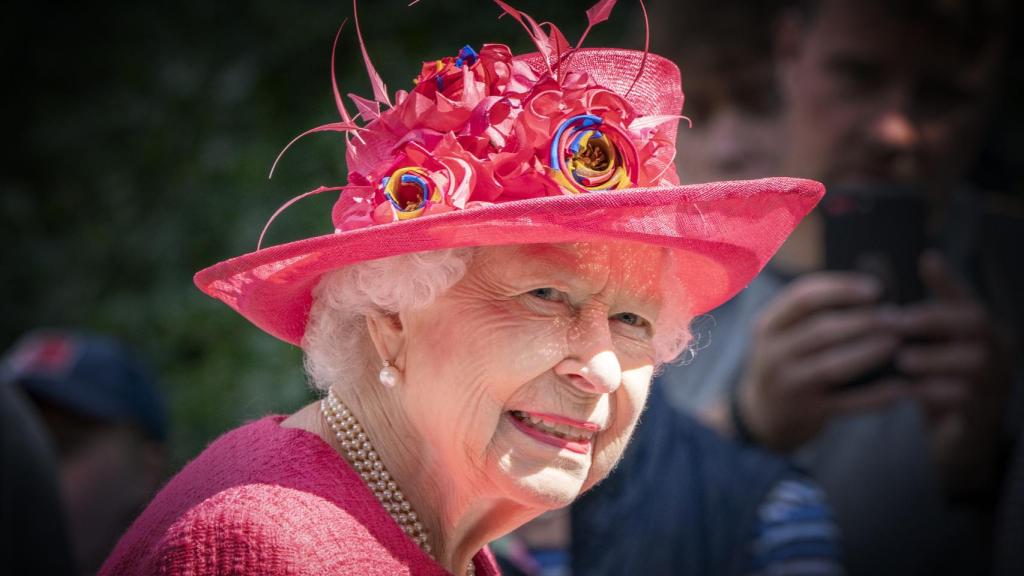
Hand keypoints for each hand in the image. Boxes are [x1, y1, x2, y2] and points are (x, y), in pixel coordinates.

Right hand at [735, 272, 907, 451]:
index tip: (875, 288)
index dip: (841, 289)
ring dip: (869, 352)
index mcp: (768, 325)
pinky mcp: (807, 412)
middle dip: (864, 320)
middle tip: (897, 316)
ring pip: (833, 365)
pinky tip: (900, 388)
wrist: (763, 413)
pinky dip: (875, 396)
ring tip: (897, 342)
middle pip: (822, 329)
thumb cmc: (787, 361)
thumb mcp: (784, 334)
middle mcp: (773, 353)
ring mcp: (789, 384)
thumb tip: (872, 294)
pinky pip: (847, 403)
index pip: (803, 297)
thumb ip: (813, 313)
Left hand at [895, 252, 1009, 494]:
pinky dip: (934, 392)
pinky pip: (964, 398)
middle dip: (933, 319)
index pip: (969, 297)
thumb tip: (922, 263)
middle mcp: (995, 351)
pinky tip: (909, 390)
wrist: (956, 439)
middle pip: (976, 322)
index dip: (948, 280)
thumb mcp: (934, 346)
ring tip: (902, 359)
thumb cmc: (941, 382)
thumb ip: (926, 314)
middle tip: (895, 322)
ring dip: (933, 357)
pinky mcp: (981, 414)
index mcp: (981, 331)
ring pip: (973, 361)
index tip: (926, 260)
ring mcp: (994, 383)